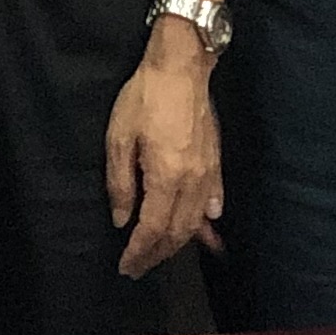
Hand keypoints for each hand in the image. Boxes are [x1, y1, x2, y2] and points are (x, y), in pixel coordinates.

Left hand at [105, 33, 222, 277]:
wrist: (181, 66)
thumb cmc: (144, 97)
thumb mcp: (119, 137)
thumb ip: (120, 183)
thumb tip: (122, 220)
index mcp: (166, 177)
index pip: (153, 229)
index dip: (139, 252)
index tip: (126, 266)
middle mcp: (192, 182)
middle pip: (177, 232)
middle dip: (157, 255)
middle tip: (139, 267)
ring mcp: (208, 173)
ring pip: (196, 221)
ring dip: (180, 243)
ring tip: (162, 254)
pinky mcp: (216, 161)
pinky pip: (213, 199)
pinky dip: (208, 220)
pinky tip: (206, 227)